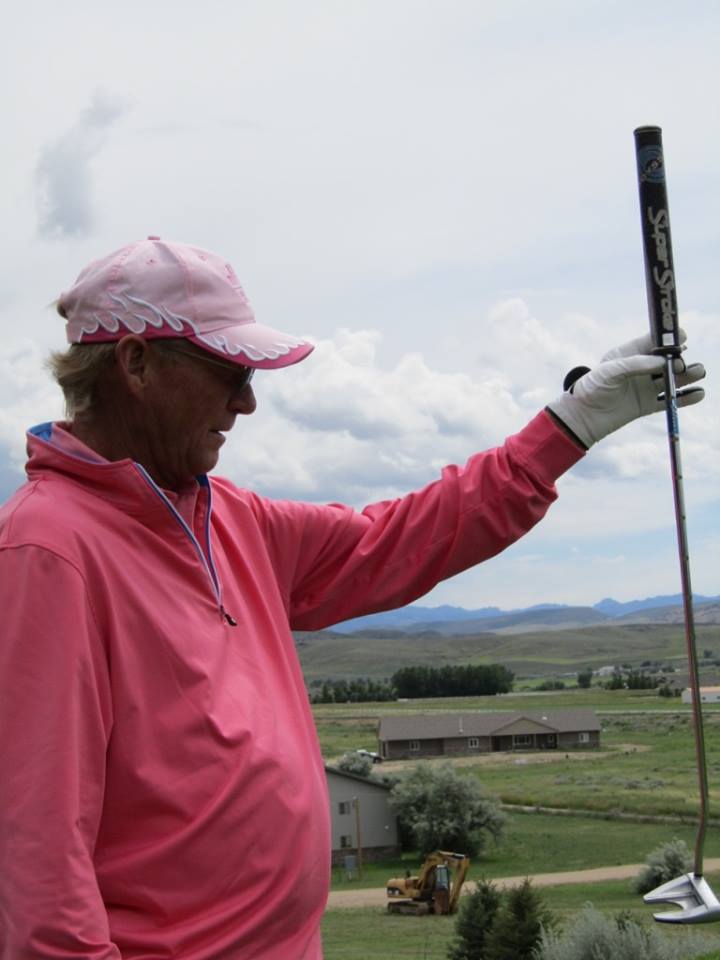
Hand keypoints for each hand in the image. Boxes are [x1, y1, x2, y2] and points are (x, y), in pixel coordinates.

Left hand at [546, 330, 705, 447]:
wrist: (582, 416)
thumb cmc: (591, 388)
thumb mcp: (610, 371)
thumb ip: (636, 364)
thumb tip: (663, 361)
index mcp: (629, 354)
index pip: (654, 342)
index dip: (669, 339)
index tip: (683, 338)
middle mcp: (640, 369)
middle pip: (667, 360)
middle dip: (679, 359)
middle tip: (680, 365)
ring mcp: (644, 387)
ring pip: (672, 379)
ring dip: (687, 375)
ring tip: (698, 372)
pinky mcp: (646, 405)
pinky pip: (670, 400)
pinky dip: (685, 398)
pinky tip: (699, 393)